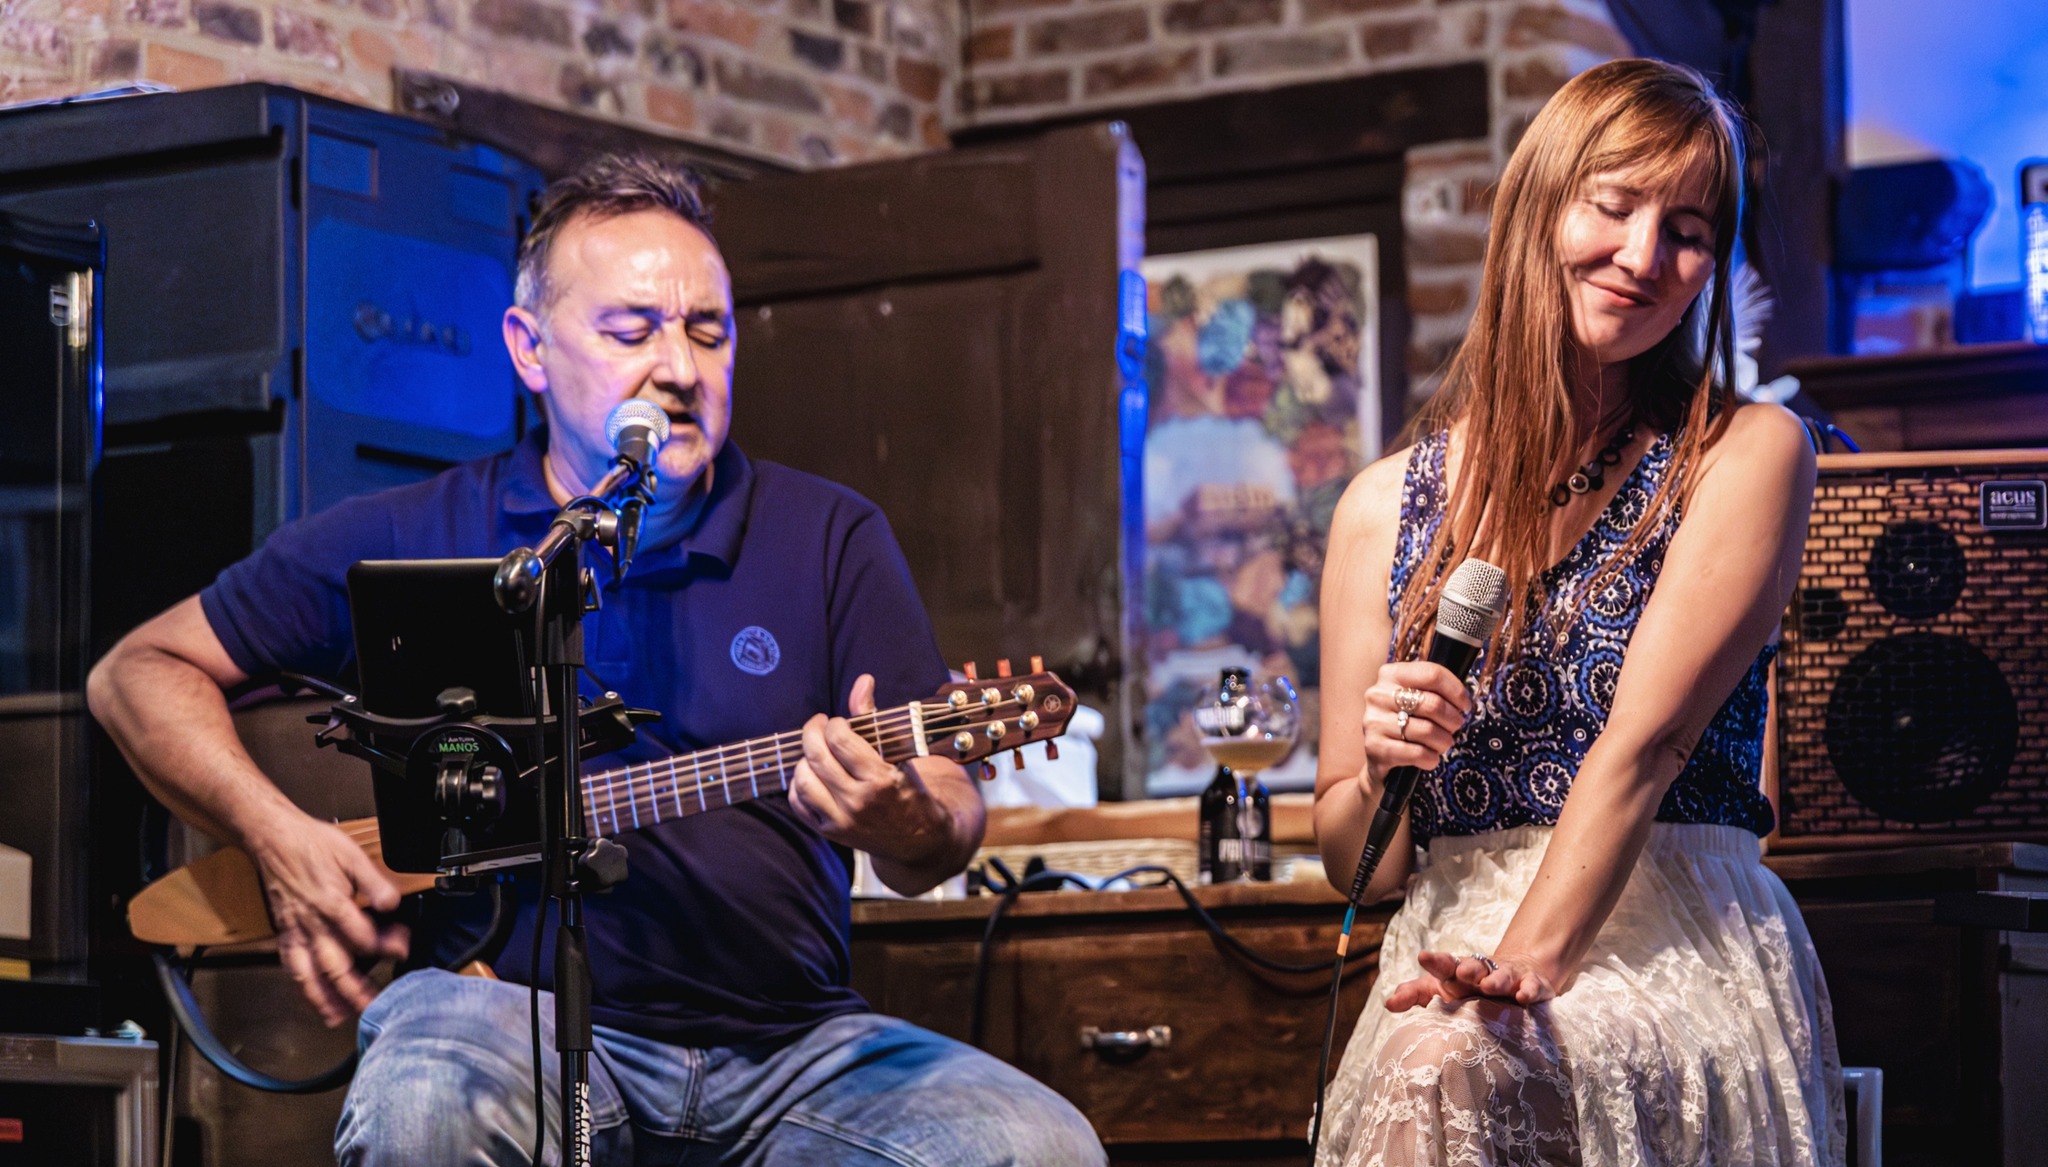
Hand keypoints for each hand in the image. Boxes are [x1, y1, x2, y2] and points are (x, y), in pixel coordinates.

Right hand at [245, 813, 409, 1026]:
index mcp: (332, 903)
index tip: (403, 949)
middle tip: (377, 1005)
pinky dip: (303, 987)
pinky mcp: (284, 934)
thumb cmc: (312, 844)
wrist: (273, 838)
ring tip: (343, 1017)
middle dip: (357, 989)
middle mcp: (312, 924)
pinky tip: (315, 1001)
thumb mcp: (351, 854)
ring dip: (327, 998)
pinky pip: (291, 967)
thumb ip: (375, 881)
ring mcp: (296, 931)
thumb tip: (393, 903)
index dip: (386, 946)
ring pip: (310, 974)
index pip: (362, 937)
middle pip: (336, 965)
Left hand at [787, 674, 947, 863]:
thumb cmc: (911, 790)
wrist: (920, 838)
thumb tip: (862, 681)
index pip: (840, 740)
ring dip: (805, 759)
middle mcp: (858, 802)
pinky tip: (811, 773)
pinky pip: (798, 804)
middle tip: (819, 725)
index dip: (834, 724)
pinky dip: (798, 784)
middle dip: (812, 732)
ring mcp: (842, 820)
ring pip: (803, 781)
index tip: (839, 722)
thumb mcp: (901, 753)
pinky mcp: (830, 832)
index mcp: (880, 779)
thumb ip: (874, 717)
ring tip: (816, 752)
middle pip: (817, 757)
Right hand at [1361, 661, 1470, 782]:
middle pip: (1433, 704)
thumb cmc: (1403, 720)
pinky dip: (1431, 758)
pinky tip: (1430, 756)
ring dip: (1444, 741)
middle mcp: (1378, 694)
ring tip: (1443, 743)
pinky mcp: (1375, 747)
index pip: (1432, 674)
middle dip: (1453, 719)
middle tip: (1455, 727)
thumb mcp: (1412, 697)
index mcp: (1390, 674)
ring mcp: (1374, 721)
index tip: (1464, 705)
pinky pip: (1418, 753)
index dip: (1456, 691)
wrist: (1376, 753)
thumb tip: (1463, 700)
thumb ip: (1433, 690)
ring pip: (1427, 731)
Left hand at [1384, 949, 1558, 1011]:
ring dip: (1496, 979)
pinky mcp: (1531, 986)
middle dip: (1466, 967)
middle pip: (1473, 966)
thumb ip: (1415, 995)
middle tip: (1460, 971)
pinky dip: (1528, 990)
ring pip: (1502, 976)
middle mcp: (1482, 973)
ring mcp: (1508, 978)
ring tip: (1489, 985)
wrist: (1516, 977)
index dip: (1435, 961)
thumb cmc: (1470, 988)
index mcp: (1457, 973)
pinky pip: (1531, 987)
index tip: (1423, 957)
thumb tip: (1388, 1003)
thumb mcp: (1441, 991)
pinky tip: (1523, 996)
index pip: (1444, 965)